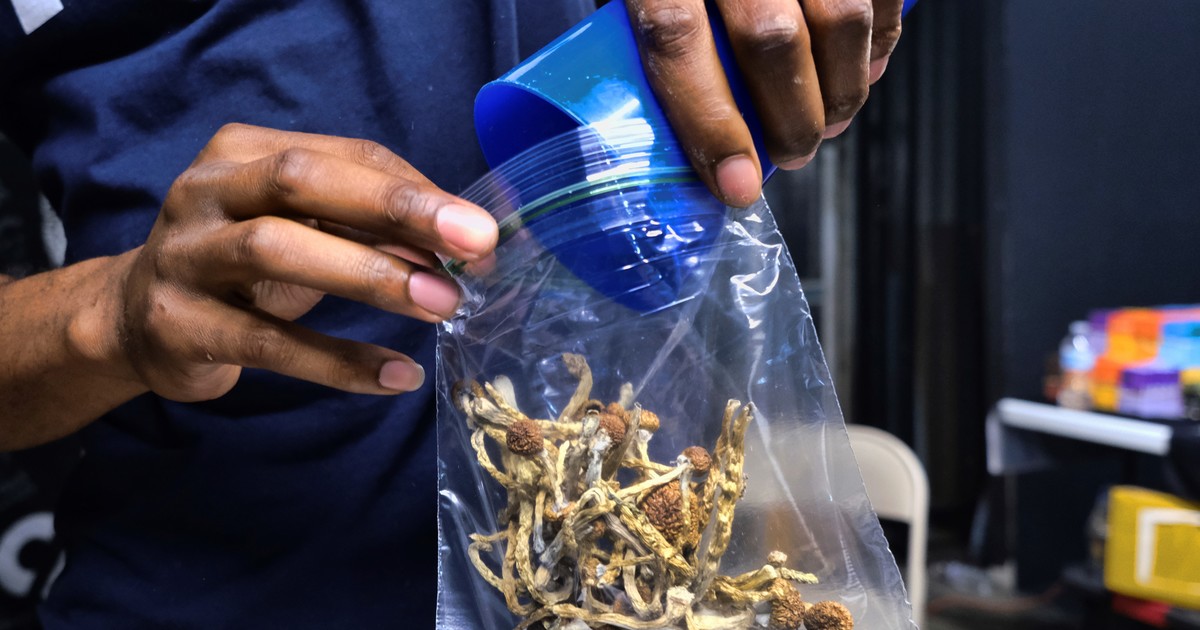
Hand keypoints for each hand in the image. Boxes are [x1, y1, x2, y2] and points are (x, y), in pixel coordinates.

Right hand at [115, 123, 497, 401]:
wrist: (137, 321)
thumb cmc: (243, 265)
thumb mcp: (302, 229)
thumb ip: (369, 227)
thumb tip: (462, 248)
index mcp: (245, 151)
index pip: (346, 155)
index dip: (418, 191)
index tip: (481, 230)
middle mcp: (206, 190)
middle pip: (304, 181)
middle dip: (396, 209)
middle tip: (474, 245)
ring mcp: (184, 255)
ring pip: (277, 249)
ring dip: (370, 276)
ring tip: (441, 305)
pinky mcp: (177, 324)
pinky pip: (268, 343)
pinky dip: (337, 360)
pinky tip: (397, 374)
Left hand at [624, 0, 903, 205]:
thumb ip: (656, 26)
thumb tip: (687, 124)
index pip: (676, 36)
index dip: (708, 122)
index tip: (736, 185)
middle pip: (771, 39)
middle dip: (790, 120)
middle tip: (791, 155)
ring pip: (841, 19)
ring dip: (842, 90)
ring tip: (830, 122)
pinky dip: (880, 42)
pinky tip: (864, 68)